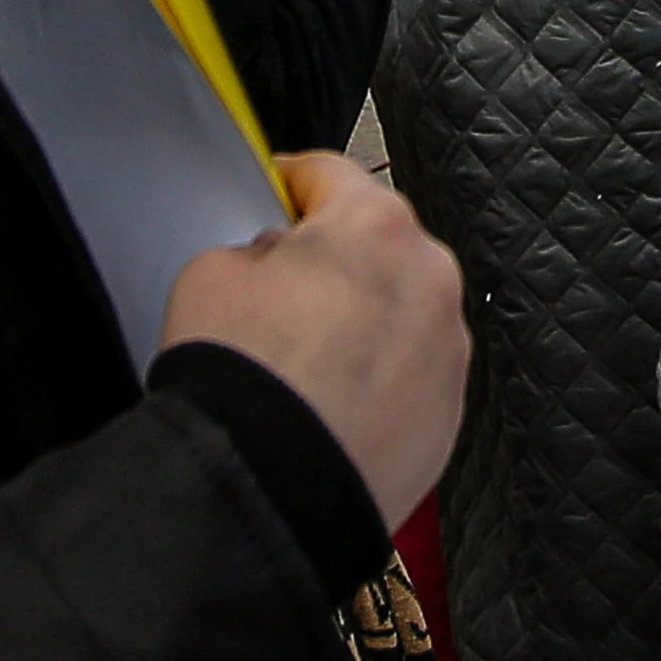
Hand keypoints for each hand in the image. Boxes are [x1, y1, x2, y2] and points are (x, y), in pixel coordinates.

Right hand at [160, 153, 467, 527]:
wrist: (270, 484)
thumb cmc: (242, 376)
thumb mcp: (209, 277)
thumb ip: (252, 250)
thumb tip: (274, 260)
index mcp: (376, 226)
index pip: (332, 176)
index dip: (294, 180)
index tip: (282, 187)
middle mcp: (431, 276)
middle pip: (378, 248)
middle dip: (335, 262)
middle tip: (282, 292)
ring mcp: (449, 344)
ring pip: (401, 313)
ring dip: (363, 323)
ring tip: (304, 363)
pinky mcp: (451, 404)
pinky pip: (410, 372)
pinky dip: (378, 378)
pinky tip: (330, 402)